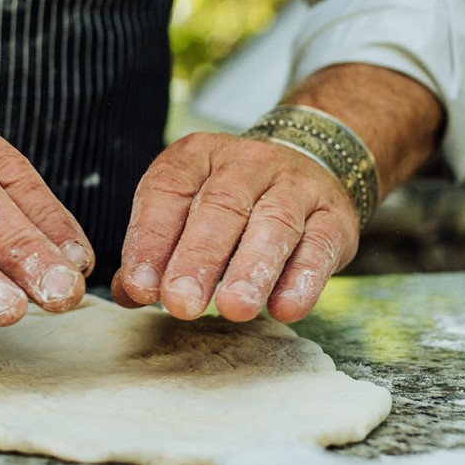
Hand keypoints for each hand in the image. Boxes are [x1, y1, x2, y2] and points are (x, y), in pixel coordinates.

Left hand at [110, 132, 357, 324]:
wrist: (311, 165)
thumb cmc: (236, 201)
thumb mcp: (189, 209)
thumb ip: (157, 249)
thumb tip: (130, 292)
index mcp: (198, 155)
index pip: (168, 191)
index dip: (151, 240)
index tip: (140, 287)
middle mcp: (247, 162)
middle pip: (220, 208)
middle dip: (198, 259)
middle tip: (181, 303)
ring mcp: (295, 185)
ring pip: (273, 224)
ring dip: (252, 269)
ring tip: (234, 308)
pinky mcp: (334, 215)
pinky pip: (319, 244)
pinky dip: (303, 279)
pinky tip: (285, 309)